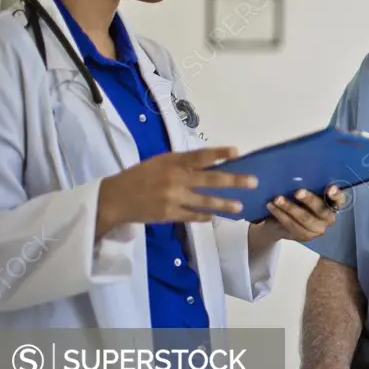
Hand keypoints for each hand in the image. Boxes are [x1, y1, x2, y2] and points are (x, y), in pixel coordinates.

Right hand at [97, 146, 255, 234]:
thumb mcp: (160, 162)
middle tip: (253, 182)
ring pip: (206, 201)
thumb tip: (213, 163)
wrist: (115, 198)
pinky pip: (193, 216)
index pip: (200, 156)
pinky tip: (215, 216)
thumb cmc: (140, 176)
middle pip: (210, 180)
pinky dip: (205, 216)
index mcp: (172, 162)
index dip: (219, 154)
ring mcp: (173, 198)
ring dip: (225, 204)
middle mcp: (175, 179)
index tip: (237, 152)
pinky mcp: (170, 214)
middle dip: (234, 181)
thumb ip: (183, 163)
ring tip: (239, 207)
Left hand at [255, 185, 345, 242]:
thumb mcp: (302, 191)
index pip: (340, 200)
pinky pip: (292, 225)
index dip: (336, 195)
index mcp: (332, 203)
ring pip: (305, 219)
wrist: (279, 222)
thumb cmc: (295, 200)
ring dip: (290, 208)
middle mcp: (329, 218)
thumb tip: (296, 175)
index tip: (330, 189)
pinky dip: (281, 214)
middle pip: (321, 210)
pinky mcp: (305, 236)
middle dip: (309, 200)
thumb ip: (305, 185)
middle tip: (298, 192)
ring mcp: (318, 229)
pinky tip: (272, 206)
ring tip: (278, 199)